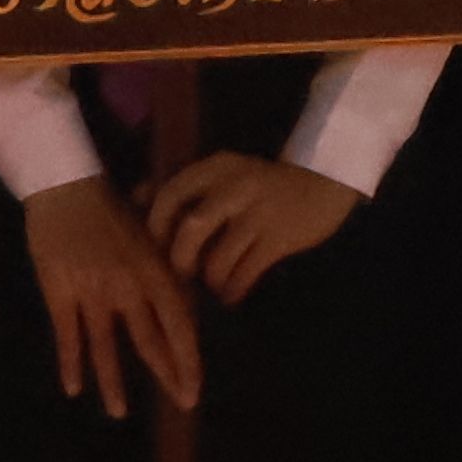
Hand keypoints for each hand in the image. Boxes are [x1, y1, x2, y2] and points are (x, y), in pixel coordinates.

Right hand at [16, 178, 205, 416]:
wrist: (65, 186)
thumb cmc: (110, 204)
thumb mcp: (150, 230)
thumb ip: (167, 262)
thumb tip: (188, 288)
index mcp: (153, 269)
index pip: (179, 324)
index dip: (188, 358)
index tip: (195, 387)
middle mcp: (128, 286)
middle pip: (150, 341)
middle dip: (167, 375)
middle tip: (180, 404)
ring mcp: (92, 291)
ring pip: (106, 347)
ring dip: (113, 383)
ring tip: (119, 413)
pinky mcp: (60, 292)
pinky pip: (67, 336)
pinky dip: (70, 363)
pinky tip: (72, 388)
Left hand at [145, 153, 364, 301]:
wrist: (325, 181)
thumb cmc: (265, 182)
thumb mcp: (226, 173)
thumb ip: (187, 185)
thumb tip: (136, 197)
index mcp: (217, 167)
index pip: (171, 194)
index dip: (155, 226)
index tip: (153, 248)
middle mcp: (235, 187)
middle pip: (192, 228)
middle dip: (180, 259)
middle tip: (181, 275)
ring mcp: (260, 212)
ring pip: (219, 257)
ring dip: (210, 279)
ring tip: (213, 286)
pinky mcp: (280, 238)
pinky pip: (246, 271)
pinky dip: (234, 288)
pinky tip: (232, 294)